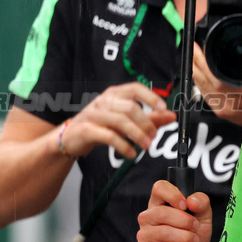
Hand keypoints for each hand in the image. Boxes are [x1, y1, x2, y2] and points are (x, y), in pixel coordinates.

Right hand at [59, 81, 174, 158]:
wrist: (70, 138)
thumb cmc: (100, 126)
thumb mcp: (125, 120)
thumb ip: (149, 118)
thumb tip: (172, 115)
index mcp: (114, 94)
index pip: (135, 88)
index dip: (151, 97)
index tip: (164, 109)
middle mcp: (104, 101)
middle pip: (130, 107)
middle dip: (146, 123)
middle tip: (154, 136)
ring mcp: (94, 114)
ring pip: (120, 121)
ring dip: (137, 135)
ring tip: (146, 146)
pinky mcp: (87, 130)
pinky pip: (108, 136)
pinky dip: (123, 145)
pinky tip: (131, 153)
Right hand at [137, 179, 213, 241]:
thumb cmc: (194, 231)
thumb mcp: (204, 215)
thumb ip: (201, 203)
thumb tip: (191, 201)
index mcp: (160, 202)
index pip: (159, 188)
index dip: (173, 194)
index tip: (185, 206)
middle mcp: (148, 216)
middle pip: (162, 213)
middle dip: (185, 222)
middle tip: (195, 228)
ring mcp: (144, 234)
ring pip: (163, 232)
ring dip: (185, 238)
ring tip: (193, 241)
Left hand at [193, 32, 241, 125]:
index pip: (215, 75)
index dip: (202, 59)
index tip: (199, 45)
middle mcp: (232, 100)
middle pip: (204, 78)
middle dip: (196, 60)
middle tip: (193, 46)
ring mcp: (224, 107)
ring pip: (201, 86)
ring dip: (195, 70)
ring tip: (193, 56)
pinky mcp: (220, 111)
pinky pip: (204, 94)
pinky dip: (199, 81)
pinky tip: (198, 72)